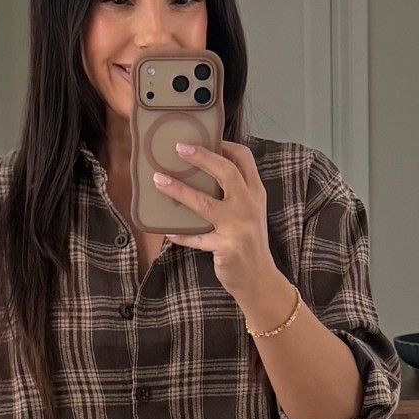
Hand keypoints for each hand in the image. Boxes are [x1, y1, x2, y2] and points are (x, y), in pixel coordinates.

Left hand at [153, 137, 277, 300]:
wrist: (260, 280)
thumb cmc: (250, 244)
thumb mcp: (249, 214)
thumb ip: (234, 195)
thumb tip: (202, 176)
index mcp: (255, 194)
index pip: (244, 159)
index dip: (224, 145)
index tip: (206, 138)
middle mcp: (248, 206)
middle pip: (226, 172)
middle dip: (201, 157)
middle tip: (178, 148)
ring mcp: (238, 227)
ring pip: (205, 203)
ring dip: (179, 190)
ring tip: (159, 180)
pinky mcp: (226, 247)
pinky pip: (197, 238)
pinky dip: (181, 234)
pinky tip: (168, 231)